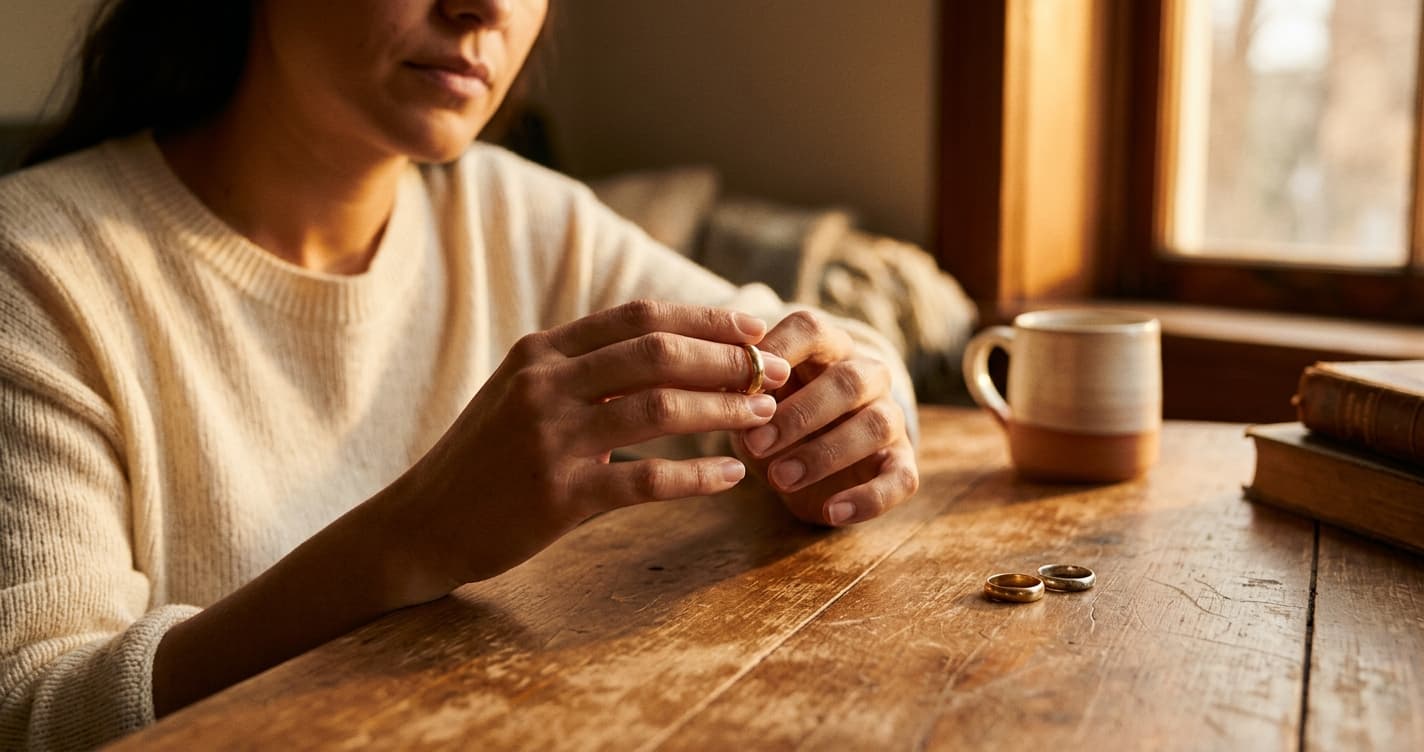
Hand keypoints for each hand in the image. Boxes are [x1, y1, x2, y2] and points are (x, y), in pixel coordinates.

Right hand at [373, 300, 791, 604]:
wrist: (421, 524)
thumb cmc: (484, 458)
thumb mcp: (521, 392)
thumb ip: (581, 366)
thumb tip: (664, 346)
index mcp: (541, 351)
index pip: (637, 316)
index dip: (703, 318)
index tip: (753, 328)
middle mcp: (544, 384)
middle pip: (656, 353)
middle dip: (725, 360)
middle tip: (772, 373)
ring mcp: (550, 439)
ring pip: (659, 408)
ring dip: (722, 410)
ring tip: (763, 416)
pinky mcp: (558, 496)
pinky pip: (645, 480)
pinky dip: (697, 477)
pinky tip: (730, 478)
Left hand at [736, 311, 918, 526]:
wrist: (811, 463)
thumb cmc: (774, 419)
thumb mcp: (752, 402)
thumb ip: (736, 391)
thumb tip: (717, 383)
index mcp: (825, 348)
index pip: (811, 330)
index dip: (781, 350)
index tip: (750, 383)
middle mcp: (866, 376)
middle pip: (848, 380)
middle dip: (800, 414)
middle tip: (756, 444)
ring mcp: (889, 418)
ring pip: (877, 425)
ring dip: (826, 454)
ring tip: (780, 479)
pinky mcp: (900, 463)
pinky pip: (902, 478)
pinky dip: (870, 498)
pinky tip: (834, 512)